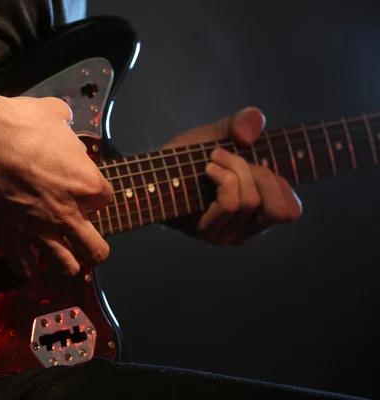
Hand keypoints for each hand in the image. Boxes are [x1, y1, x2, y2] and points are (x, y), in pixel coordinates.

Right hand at [0, 94, 111, 277]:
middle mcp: (68, 214)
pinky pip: (25, 269)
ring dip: (66, 263)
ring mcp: (39, 231)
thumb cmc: (15, 122)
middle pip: (96, 251)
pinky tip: (25, 258)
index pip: (105, 201)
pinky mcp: (9, 239)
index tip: (81, 194)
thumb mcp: (53, 113)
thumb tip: (67, 127)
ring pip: (67, 268)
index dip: (94, 198)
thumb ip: (67, 127)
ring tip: (59, 255)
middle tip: (82, 241)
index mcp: (86, 184)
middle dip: (92, 248)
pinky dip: (27, 267)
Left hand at [162, 107, 301, 244]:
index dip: (280, 183)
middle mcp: (245, 229)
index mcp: (257, 212)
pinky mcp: (206, 232)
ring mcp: (225, 234)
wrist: (153, 169)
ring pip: (251, 202)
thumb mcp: (220, 134)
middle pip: (277, 209)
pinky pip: (230, 204)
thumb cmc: (188, 158)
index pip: (291, 212)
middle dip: (259, 174)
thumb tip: (253, 126)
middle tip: (232, 160)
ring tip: (213, 160)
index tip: (257, 163)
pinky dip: (223, 178)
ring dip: (235, 170)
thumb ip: (242, 123)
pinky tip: (207, 169)